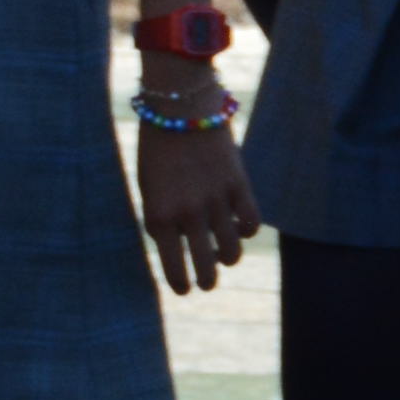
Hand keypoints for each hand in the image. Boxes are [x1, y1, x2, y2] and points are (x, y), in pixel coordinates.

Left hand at [134, 91, 254, 295]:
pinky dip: (247, 230)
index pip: (171, 263)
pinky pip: (250, 221)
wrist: (180, 109)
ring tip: (226, 260)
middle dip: (207, 278)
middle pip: (204, 261)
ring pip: (231, 247)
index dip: (179, 281)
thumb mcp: (150, 188)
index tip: (184, 290)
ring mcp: (215, 200)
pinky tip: (241, 230)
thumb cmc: (157, 149)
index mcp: (157, 216)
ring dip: (229, 258)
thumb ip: (164, 216)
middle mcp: (186, 214)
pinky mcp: (238, 184)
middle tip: (208, 284)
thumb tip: (183, 242)